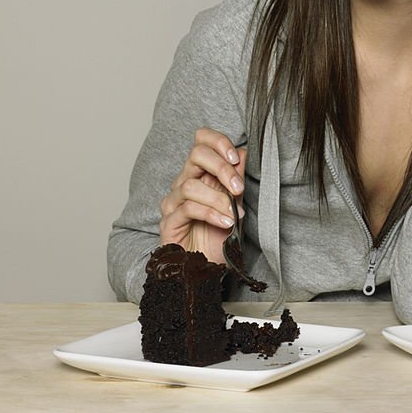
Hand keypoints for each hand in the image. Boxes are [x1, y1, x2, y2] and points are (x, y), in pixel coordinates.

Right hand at [159, 127, 247, 264]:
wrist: (205, 269)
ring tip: (234, 214)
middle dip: (221, 168)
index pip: (201, 142)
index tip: (236, 157)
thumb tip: (243, 152)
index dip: (218, 142)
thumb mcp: (235, 205)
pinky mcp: (168, 222)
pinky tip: (225, 223)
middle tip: (238, 187)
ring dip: (218, 199)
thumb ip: (235, 179)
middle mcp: (183, 183)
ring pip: (191, 185)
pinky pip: (188, 209)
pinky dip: (211, 214)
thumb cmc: (218, 237)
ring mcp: (173, 202)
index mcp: (199, 174)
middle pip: (195, 154)